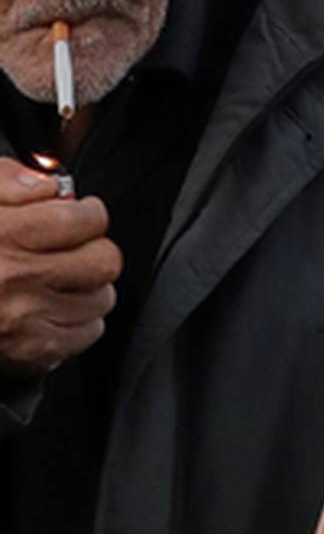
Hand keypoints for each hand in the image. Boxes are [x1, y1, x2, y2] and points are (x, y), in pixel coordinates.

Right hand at [0, 159, 119, 369]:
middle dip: (93, 248)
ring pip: (100, 300)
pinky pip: (86, 335)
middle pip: (103, 260)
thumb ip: (6, 180)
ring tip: (62, 279)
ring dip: (88, 286)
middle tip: (77, 246)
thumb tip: (47, 185)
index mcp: (5, 235)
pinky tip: (53, 308)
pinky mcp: (28, 353)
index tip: (81, 213)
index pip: (85, 219)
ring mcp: (25, 321)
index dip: (87, 212)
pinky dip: (78, 321)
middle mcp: (17, 279)